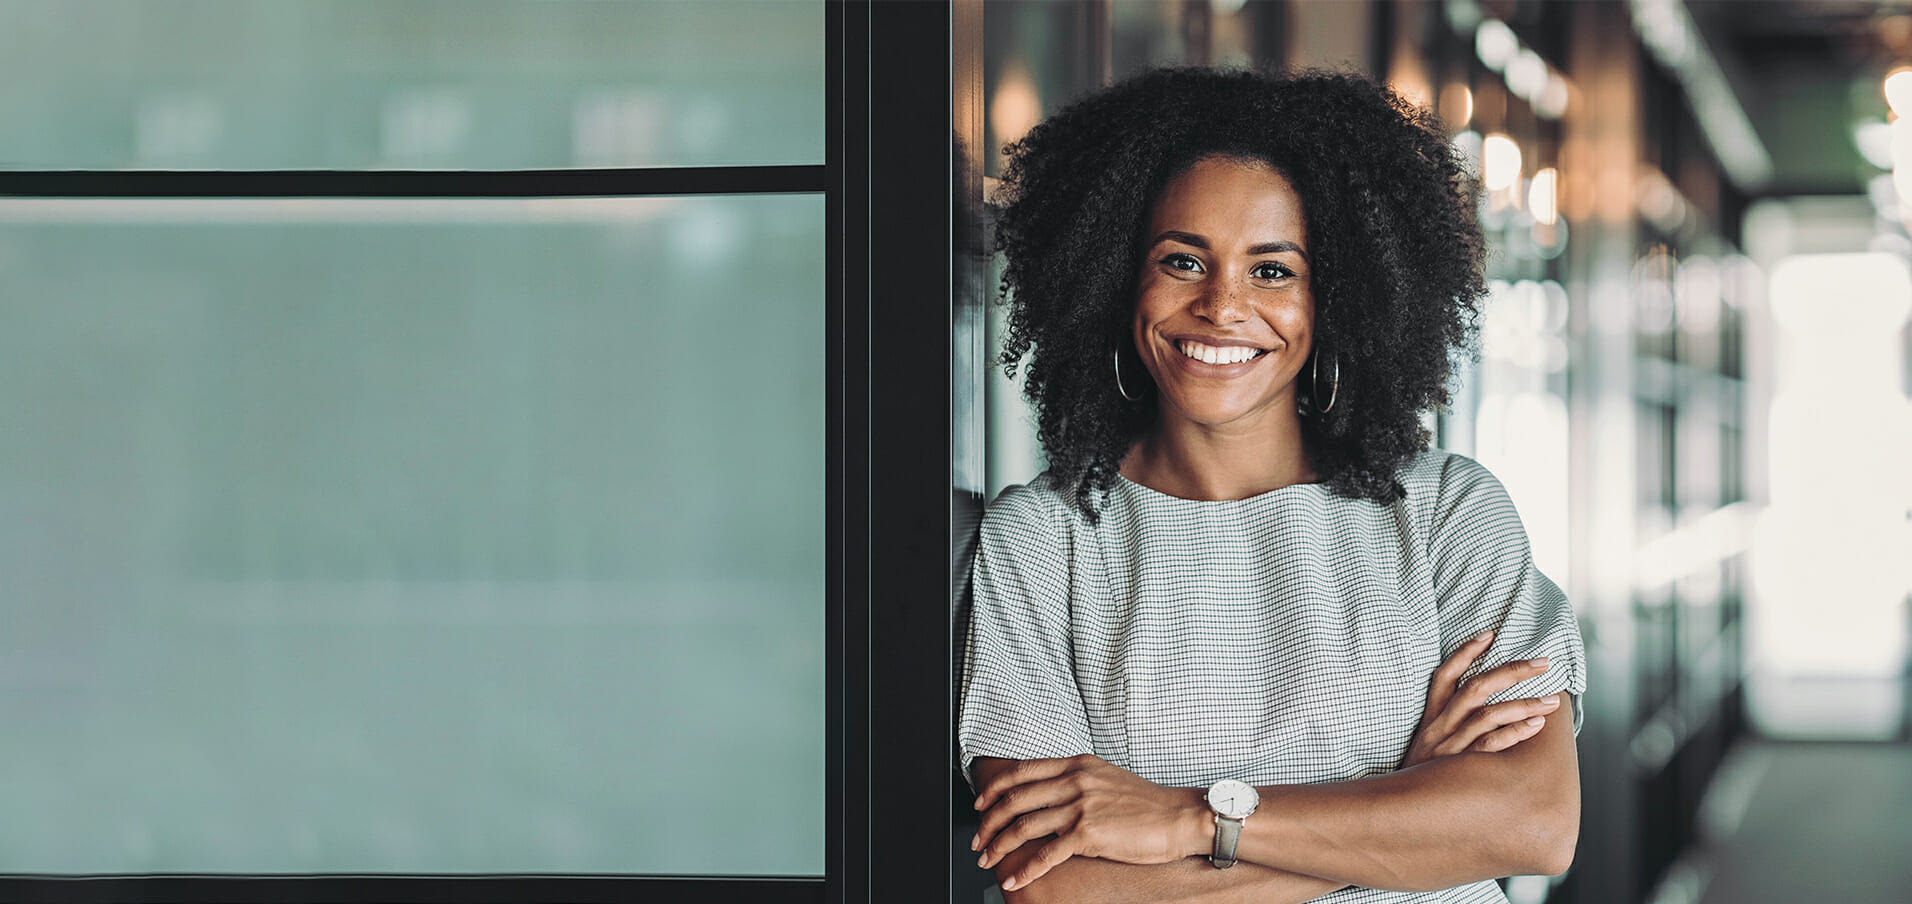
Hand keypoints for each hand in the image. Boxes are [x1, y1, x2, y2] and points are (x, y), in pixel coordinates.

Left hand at [970, 754, 1202, 891]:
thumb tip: (1047, 796)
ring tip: (987, 860)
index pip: (1021, 772)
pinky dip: (1024, 869)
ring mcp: (1080, 806)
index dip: (994, 789)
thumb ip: (1075, 781)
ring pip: (1024, 826)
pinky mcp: (1088, 833)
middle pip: (1015, 799)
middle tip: (977, 840)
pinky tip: (1013, 879)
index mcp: (1076, 765)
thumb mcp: (1105, 778)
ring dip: (999, 845)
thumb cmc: (1146, 804)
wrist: (1178, 818)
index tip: (980, 805)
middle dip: (988, 822)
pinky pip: (1046, 854)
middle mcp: (1074, 781)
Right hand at [1401, 630, 1561, 768]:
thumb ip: (1447, 726)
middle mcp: (1439, 727)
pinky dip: (1515, 732)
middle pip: (1476, 688)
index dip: (1466, 652)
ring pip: (1488, 714)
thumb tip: (1483, 708)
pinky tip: (1536, 724)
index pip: (1445, 675)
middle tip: (1543, 663)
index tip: (1490, 633)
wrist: (1399, 812)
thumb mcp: (1426, 746)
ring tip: (1552, 699)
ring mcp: (1450, 747)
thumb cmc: (1422, 777)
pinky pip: (1491, 746)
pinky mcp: (1461, 768)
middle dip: (1512, 671)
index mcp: (1430, 718)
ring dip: (1523, 703)